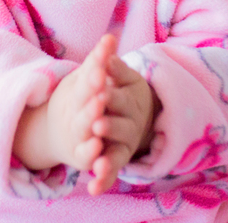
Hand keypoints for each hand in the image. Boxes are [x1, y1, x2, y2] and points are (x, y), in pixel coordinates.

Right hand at [14, 35, 112, 173]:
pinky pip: (87, 159)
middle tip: (101, 96)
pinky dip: (92, 158)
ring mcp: (77, 136)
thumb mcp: (86, 79)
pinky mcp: (82, 158)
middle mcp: (73, 115)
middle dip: (91, 104)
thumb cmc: (80, 99)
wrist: (60, 132)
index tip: (100, 71)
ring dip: (90, 129)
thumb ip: (99, 60)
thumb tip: (111, 36)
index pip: (83, 85)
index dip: (92, 79)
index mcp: (75, 94)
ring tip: (99, 124)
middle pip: (82, 109)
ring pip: (83, 132)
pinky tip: (100, 159)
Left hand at [86, 40, 157, 195]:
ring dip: (107, 157)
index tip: (99, 93)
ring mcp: (124, 145)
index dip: (110, 96)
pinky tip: (94, 188)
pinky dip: (103, 181)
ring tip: (96, 162)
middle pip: (119, 127)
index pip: (119, 98)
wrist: (133, 114)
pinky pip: (111, 173)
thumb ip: (112, 62)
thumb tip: (109, 39)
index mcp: (130, 101)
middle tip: (97, 125)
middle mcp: (130, 125)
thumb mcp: (120, 76)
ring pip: (116, 153)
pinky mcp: (116, 161)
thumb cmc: (122, 90)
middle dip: (108, 126)